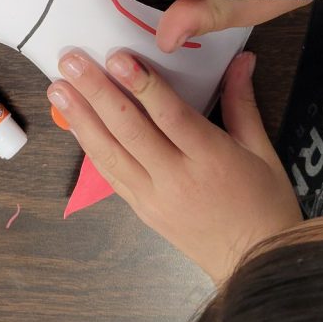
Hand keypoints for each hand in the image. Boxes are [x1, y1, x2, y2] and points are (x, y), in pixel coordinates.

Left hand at [47, 49, 300, 281]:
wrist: (256, 265)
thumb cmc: (264, 203)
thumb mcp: (262, 150)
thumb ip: (242, 102)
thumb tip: (241, 57)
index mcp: (211, 159)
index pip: (170, 116)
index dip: (142, 85)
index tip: (116, 56)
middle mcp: (176, 178)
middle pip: (130, 130)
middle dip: (97, 92)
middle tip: (70, 61)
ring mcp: (153, 198)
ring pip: (110, 153)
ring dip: (80, 118)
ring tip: (57, 88)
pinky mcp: (141, 210)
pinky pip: (110, 175)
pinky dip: (90, 147)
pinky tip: (74, 123)